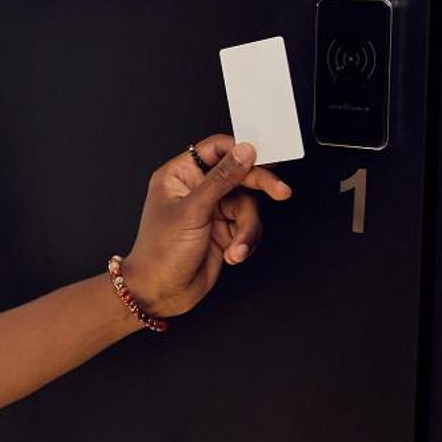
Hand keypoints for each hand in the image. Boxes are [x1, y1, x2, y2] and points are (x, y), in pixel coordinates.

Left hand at [121, 134, 291, 317]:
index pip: (216, 149)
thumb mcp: (192, 210)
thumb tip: (244, 152)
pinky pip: (248, 227)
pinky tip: (233, 254)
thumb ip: (222, 179)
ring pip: (248, 205)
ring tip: (236, 247)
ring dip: (247, 229)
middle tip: (281, 192)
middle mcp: (196, 189)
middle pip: (239, 175)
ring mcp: (211, 210)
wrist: (161, 293)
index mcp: (180, 175)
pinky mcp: (223, 230)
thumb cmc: (160, 252)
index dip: (241, 151)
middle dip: (260, 186)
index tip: (265, 158)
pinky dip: (245, 241)